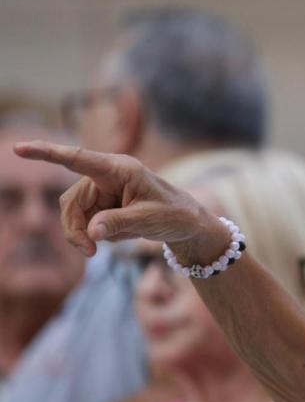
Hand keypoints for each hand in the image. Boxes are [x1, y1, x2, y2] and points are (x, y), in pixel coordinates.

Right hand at [12, 142, 227, 262]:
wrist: (187, 224)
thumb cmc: (174, 215)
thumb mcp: (148, 220)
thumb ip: (118, 223)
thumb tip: (91, 232)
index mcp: (120, 169)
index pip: (78, 159)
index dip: (48, 153)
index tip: (19, 149)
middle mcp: (107, 175)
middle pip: (71, 201)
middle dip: (75, 228)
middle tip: (89, 252)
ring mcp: (103, 189)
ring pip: (74, 213)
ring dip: (83, 234)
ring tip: (100, 250)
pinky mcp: (103, 203)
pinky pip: (85, 221)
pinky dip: (96, 235)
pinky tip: (120, 236)